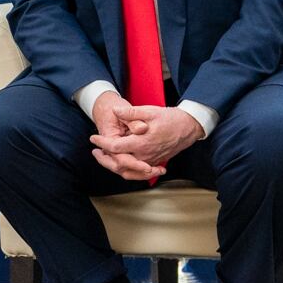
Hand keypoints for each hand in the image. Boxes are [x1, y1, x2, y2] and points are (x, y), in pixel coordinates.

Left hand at [89, 105, 204, 176]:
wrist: (189, 127)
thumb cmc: (171, 118)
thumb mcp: (150, 111)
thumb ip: (130, 112)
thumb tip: (114, 111)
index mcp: (142, 142)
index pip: (116, 147)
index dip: (102, 143)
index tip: (93, 138)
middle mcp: (145, 155)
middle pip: (118, 164)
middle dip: (104, 159)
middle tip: (95, 151)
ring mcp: (150, 161)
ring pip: (128, 171)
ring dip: (113, 166)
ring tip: (103, 157)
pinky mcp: (155, 162)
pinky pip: (137, 171)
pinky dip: (126, 169)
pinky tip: (119, 160)